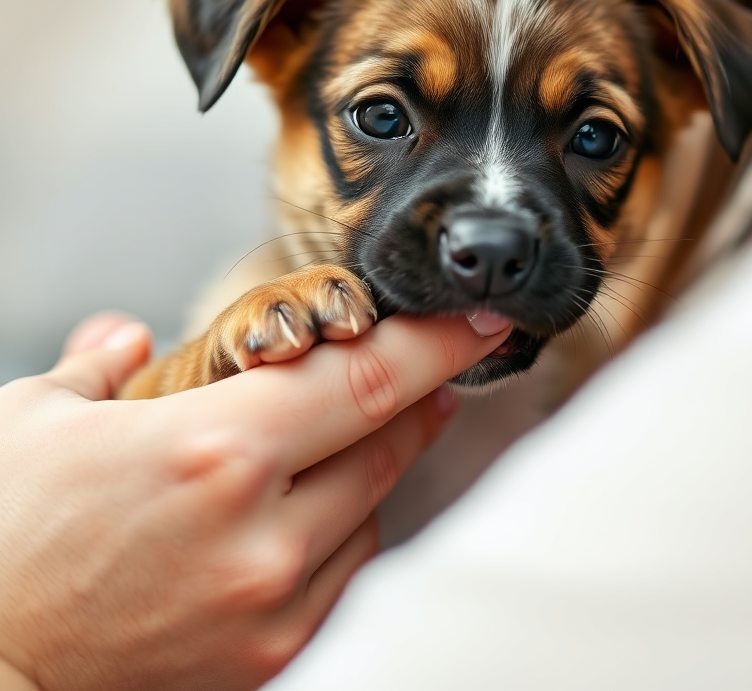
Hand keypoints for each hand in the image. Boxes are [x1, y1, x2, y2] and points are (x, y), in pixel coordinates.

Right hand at [0, 309, 509, 690]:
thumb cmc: (1, 543)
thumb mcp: (32, 424)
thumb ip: (97, 365)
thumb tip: (125, 337)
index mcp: (214, 450)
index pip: (367, 379)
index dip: (437, 342)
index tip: (477, 319)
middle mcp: (260, 531)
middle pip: (387, 442)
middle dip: (421, 394)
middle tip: (435, 362)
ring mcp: (272, 603)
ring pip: (373, 509)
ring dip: (379, 461)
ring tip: (354, 433)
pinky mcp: (268, 659)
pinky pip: (344, 574)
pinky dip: (345, 529)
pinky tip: (317, 507)